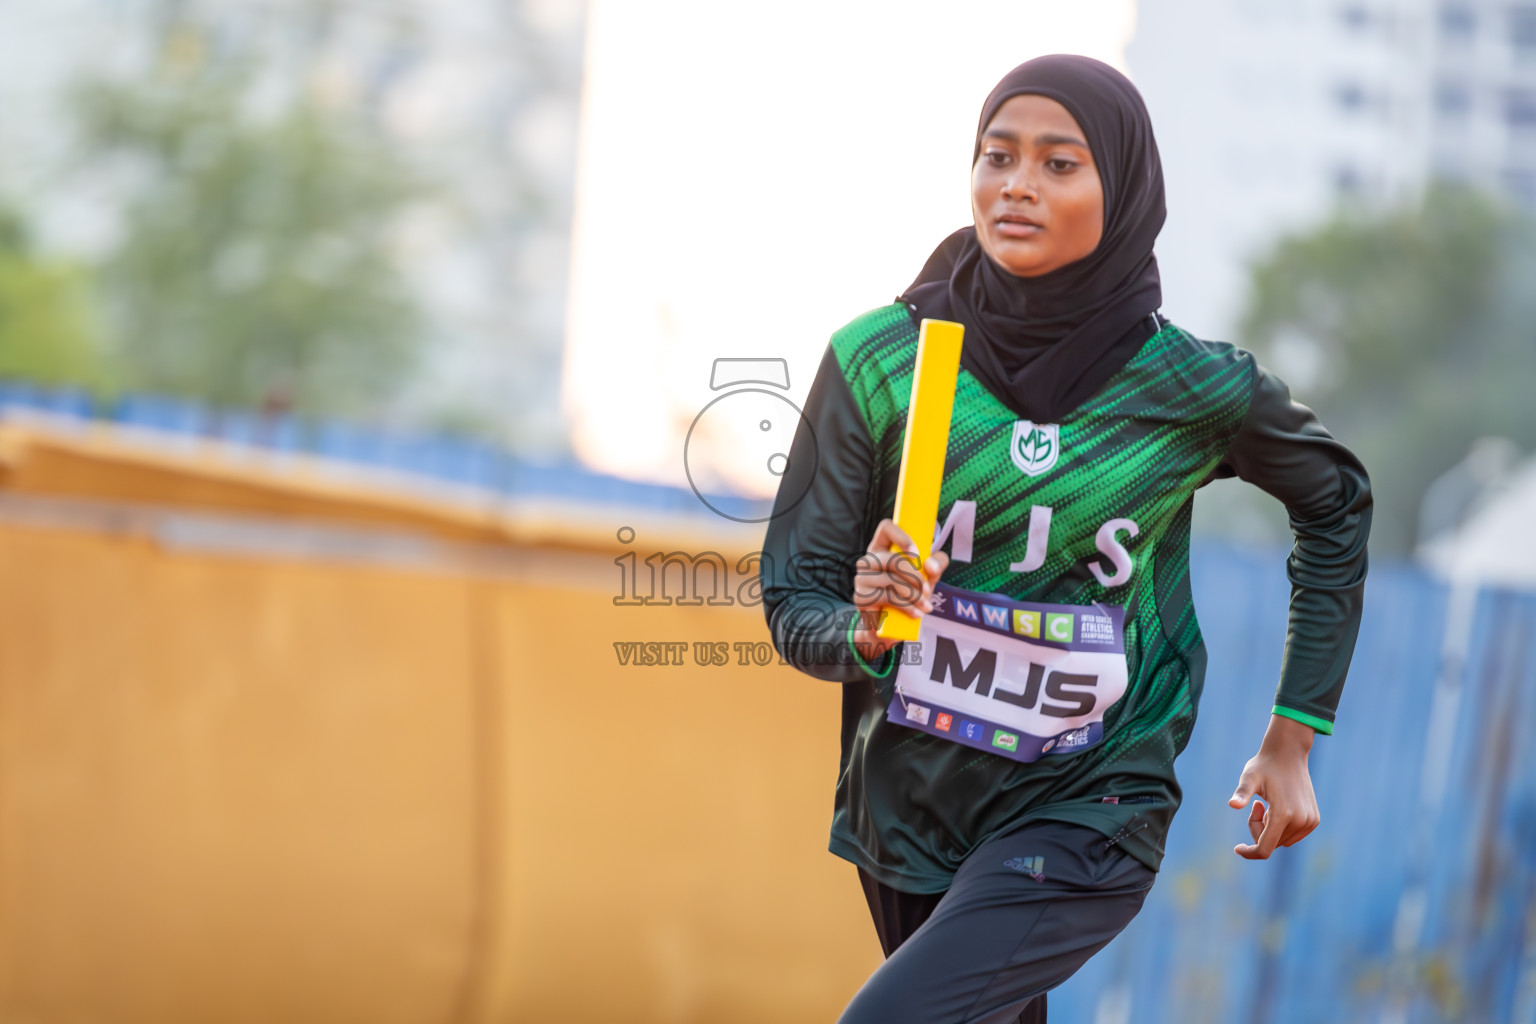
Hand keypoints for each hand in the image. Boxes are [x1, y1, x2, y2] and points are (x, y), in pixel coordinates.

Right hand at [850, 518, 948, 660]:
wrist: (891, 626)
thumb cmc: (909, 593)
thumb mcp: (927, 576)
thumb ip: (937, 564)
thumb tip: (930, 565)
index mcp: (882, 547)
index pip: (886, 527)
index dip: (902, 536)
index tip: (917, 554)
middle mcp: (867, 560)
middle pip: (892, 559)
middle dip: (915, 576)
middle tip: (928, 590)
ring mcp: (861, 578)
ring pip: (891, 581)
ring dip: (914, 596)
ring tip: (926, 606)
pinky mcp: (860, 597)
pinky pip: (887, 598)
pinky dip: (906, 607)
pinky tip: (916, 613)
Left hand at [1228, 714, 1320, 859]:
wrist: (1288, 754)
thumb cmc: (1264, 766)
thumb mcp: (1249, 777)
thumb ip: (1242, 793)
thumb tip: (1232, 804)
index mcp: (1283, 814)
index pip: (1265, 849)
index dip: (1250, 852)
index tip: (1237, 848)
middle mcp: (1300, 821)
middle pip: (1271, 843)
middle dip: (1258, 829)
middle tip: (1256, 806)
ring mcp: (1309, 822)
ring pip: (1281, 840)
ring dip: (1270, 828)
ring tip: (1266, 804)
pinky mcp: (1314, 820)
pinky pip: (1291, 836)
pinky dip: (1281, 826)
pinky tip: (1278, 806)